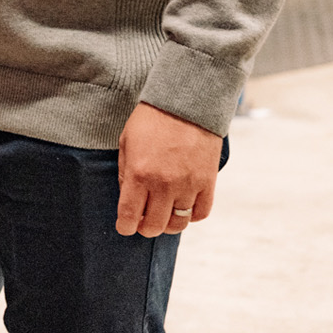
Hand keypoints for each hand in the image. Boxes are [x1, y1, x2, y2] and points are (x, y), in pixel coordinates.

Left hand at [115, 102, 222, 236]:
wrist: (186, 103)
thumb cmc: (151, 120)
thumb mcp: (126, 142)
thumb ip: (125, 173)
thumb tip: (128, 199)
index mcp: (139, 174)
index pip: (130, 215)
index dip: (125, 226)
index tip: (125, 227)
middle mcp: (164, 184)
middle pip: (154, 225)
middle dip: (145, 228)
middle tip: (143, 223)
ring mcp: (188, 185)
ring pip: (178, 223)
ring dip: (168, 224)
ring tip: (162, 216)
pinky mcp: (208, 183)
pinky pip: (200, 213)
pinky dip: (191, 216)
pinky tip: (183, 208)